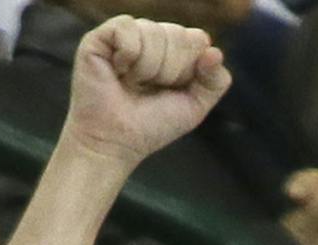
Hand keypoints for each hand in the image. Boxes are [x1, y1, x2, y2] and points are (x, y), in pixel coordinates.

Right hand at [64, 18, 230, 171]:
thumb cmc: (151, 125)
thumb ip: (215, 82)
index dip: (189, 69)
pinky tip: (117, 72)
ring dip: (147, 70)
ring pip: (154, 32)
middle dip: (169, 72)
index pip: (198, 40)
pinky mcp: (102, 35)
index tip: (173, 90)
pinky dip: (128, 58)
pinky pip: (129, 29)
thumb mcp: (194, 107)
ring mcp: (127, 34)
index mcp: (176, 50)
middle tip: (148, 89)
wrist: (116, 142)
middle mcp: (153, 37)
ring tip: (131, 84)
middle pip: (179, 35)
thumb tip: (215, 52)